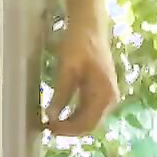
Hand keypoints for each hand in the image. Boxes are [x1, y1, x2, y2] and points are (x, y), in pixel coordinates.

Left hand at [43, 16, 119, 137]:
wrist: (89, 26)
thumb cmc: (79, 44)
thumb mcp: (67, 69)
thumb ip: (61, 94)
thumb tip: (51, 116)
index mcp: (104, 94)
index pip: (87, 124)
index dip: (67, 130)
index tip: (48, 128)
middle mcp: (110, 99)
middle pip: (90, 125)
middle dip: (69, 129)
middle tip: (47, 127)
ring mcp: (107, 95)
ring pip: (89, 119)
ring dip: (71, 124)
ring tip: (51, 122)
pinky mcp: (100, 91)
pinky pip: (88, 110)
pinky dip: (74, 115)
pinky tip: (59, 113)